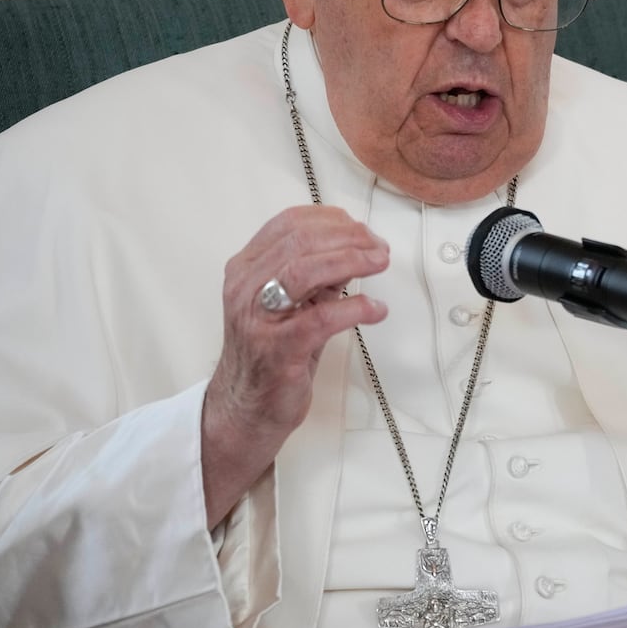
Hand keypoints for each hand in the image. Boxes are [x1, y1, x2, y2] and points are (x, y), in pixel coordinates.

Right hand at [201, 205, 390, 527]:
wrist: (247, 407)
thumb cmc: (273, 351)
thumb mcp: (291, 302)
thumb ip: (316, 273)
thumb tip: (356, 246)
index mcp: (246, 268)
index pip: (288, 224)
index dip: (332, 220)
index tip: (362, 230)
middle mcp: (246, 288)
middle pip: (300, 241)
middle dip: (348, 237)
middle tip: (379, 247)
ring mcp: (260, 319)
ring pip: (305, 271)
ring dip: (351, 260)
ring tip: (379, 263)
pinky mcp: (279, 349)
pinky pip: (321, 318)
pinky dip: (355, 308)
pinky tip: (375, 309)